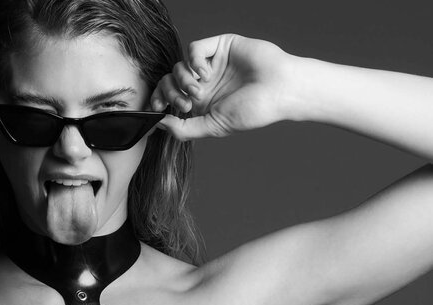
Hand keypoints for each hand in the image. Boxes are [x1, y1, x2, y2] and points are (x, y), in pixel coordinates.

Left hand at [151, 34, 294, 140]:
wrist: (278, 89)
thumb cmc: (252, 111)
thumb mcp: (213, 126)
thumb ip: (184, 129)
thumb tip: (159, 123)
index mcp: (201, 104)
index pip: (169, 97)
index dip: (158, 100)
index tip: (156, 109)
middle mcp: (204, 83)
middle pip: (170, 80)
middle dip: (169, 92)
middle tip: (185, 102)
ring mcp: (212, 64)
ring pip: (179, 66)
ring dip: (184, 80)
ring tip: (200, 90)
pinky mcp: (220, 46)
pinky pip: (194, 49)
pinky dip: (194, 61)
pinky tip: (206, 73)